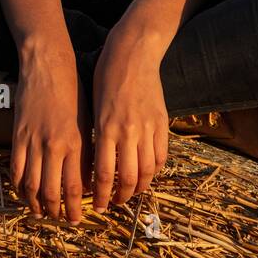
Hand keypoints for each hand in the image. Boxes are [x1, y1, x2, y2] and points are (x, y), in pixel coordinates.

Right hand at [9, 43, 92, 223]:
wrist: (48, 66)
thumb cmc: (74, 91)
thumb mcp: (87, 122)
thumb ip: (85, 153)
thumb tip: (86, 183)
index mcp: (74, 143)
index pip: (75, 188)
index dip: (75, 208)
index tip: (78, 218)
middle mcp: (52, 147)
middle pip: (50, 192)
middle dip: (56, 211)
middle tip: (61, 219)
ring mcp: (32, 142)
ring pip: (30, 186)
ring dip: (36, 204)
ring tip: (43, 213)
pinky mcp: (17, 136)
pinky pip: (15, 170)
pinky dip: (18, 187)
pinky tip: (24, 194)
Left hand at [91, 27, 169, 212]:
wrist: (133, 53)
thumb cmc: (106, 77)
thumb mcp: (95, 107)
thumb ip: (99, 137)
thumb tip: (97, 165)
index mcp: (106, 129)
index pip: (104, 175)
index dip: (101, 195)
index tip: (98, 205)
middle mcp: (128, 132)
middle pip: (128, 179)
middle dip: (120, 197)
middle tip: (114, 203)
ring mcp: (148, 127)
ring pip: (148, 171)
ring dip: (140, 188)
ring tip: (132, 193)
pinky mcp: (162, 122)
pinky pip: (161, 155)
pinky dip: (155, 170)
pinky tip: (147, 174)